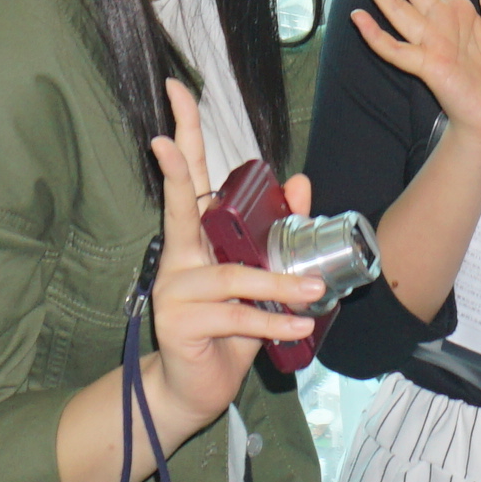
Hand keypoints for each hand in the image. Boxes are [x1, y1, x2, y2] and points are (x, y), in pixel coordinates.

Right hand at [142, 80, 325, 435]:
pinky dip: (273, 322)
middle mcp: (177, 257)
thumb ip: (276, 235)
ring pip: (231, 274)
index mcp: (195, 240)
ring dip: (277, 283)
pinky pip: (237, 316)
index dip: (183, 136)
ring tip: (314, 293)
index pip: (188, 180)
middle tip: (167, 128)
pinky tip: (298, 326)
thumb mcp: (259, 279)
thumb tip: (302, 182)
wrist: (195, 390)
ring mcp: (173, 289)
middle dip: (174, 161)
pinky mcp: (179, 323)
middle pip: (177, 202)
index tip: (178, 92)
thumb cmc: (227, 331)